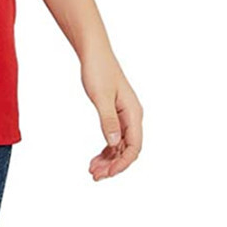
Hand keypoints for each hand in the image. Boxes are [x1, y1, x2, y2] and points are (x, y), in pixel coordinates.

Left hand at [80, 48, 142, 179]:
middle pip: (127, 149)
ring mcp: (124, 116)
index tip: (107, 173)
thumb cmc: (98, 70)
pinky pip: (114, 138)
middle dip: (113, 165)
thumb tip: (113, 144)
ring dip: (108, 160)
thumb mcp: (101, 96)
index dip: (122, 163)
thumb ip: (108, 120)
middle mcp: (132, 116)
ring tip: (92, 170)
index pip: (134, 147)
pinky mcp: (115, 113)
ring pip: (120, 146)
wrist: (93, 52)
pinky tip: (96, 158)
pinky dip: (106, 149)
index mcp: (133, 113)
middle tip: (95, 175)